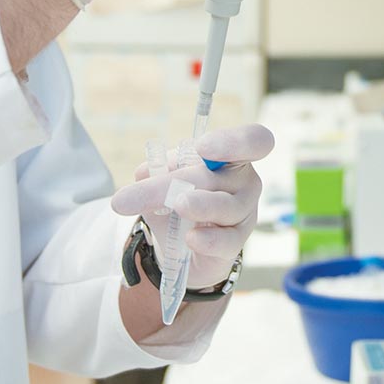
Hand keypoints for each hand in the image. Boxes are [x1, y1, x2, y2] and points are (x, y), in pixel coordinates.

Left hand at [110, 124, 271, 290]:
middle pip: (214, 177)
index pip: (254, 140)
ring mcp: (245, 213)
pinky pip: (226, 241)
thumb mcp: (165, 177)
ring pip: (224, 207)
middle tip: (129, 196)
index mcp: (233, 154)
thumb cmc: (182, 195)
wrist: (184, 241)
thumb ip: (158, 169)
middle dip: (172, 183)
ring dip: (199, 205)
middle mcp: (245, 181)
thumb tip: (146, 172)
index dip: (232, 141)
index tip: (203, 147)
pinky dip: (208, 239)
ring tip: (178, 205)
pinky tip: (192, 238)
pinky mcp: (236, 243)